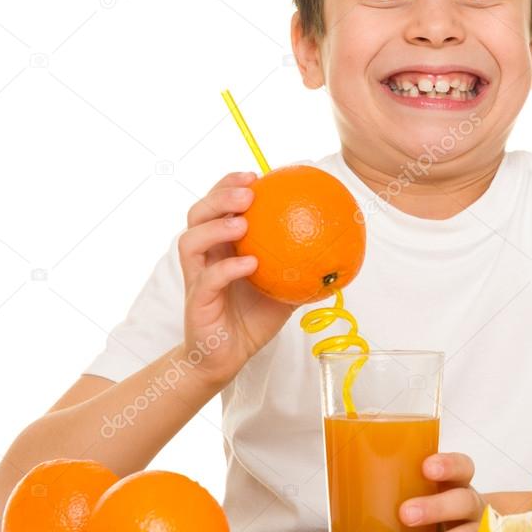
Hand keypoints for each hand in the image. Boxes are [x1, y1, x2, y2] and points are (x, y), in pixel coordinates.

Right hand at [177, 171, 294, 390]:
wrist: (227, 357)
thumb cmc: (254, 317)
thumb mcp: (286, 286)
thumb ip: (303, 264)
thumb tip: (341, 247)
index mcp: (221, 245)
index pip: (217, 205)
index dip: (229, 185)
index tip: (256, 175)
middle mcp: (204, 256)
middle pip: (198, 214)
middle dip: (220, 196)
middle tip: (248, 192)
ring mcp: (196, 277)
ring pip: (191, 241)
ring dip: (216, 227)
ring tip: (242, 222)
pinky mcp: (196, 302)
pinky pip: (207, 280)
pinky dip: (228, 269)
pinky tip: (251, 264)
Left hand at [399, 452, 486, 531]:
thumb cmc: (438, 512)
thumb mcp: (425, 495)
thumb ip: (395, 487)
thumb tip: (338, 483)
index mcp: (459, 485)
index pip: (463, 467)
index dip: (448, 465)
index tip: (426, 466)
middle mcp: (473, 509)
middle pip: (464, 501)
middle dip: (435, 507)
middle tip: (406, 513)